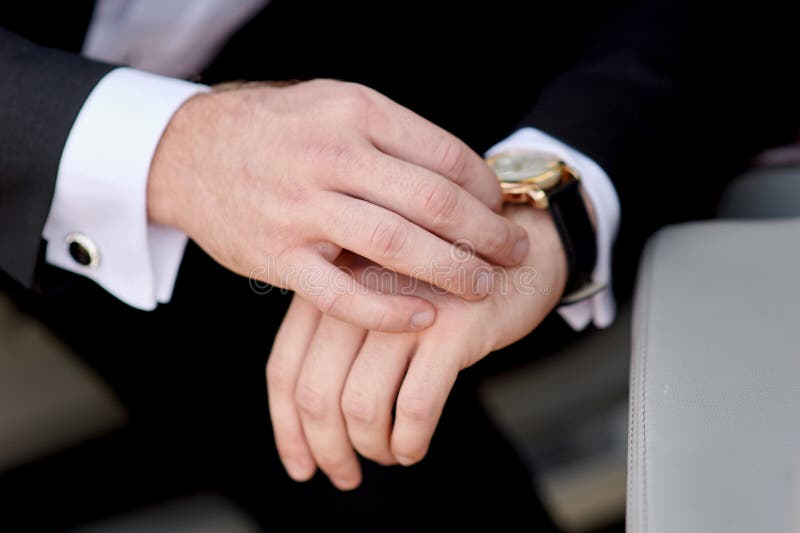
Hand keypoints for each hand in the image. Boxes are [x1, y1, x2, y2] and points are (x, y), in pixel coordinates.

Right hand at [147, 79, 529, 331]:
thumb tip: (461, 175)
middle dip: (486, 234)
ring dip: (452, 271)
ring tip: (483, 286)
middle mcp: (331, 156)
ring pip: (397, 247)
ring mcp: (302, 209)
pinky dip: (388, 311)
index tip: (500, 210)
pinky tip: (424, 319)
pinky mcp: (278, 256)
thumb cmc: (276, 131)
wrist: (189, 152)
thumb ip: (391, 136)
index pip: (445, 156)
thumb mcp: (333, 105)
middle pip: (433, 203)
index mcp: (355, 113)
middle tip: (515, 253)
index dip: (485, 190)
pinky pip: (343, 294)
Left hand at [266, 206, 566, 488]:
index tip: (301, 466)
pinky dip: (410, 441)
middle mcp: (359, 291)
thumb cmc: (441, 285)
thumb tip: (310, 426)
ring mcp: (406, 308)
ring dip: (371, 448)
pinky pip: (415, 406)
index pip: (285, 366)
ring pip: (362, 406)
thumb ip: (338, 336)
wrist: (521, 251)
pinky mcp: (453, 328)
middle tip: (345, 477)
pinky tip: (414, 449)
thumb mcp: (379, 295)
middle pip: (316, 392)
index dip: (288, 427)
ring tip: (388, 456)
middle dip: (326, 449)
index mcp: (331, 284)